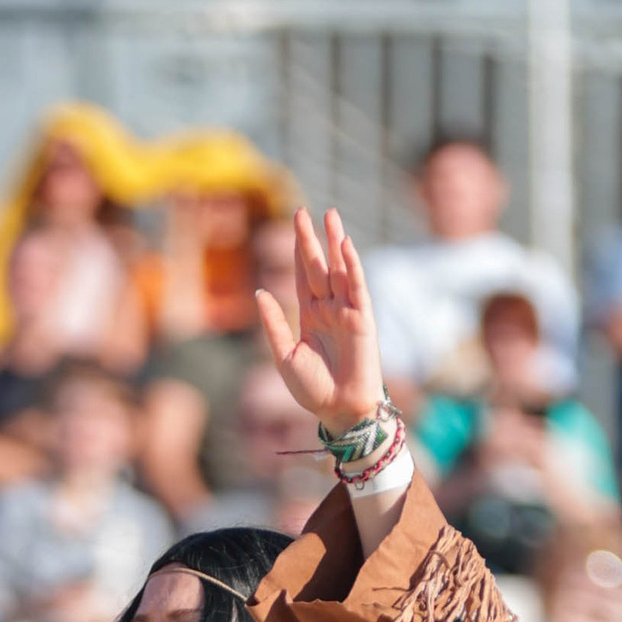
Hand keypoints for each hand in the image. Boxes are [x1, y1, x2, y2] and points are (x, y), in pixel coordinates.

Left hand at [255, 208, 382, 426]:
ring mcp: (347, 312)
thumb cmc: (312, 390)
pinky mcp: (363, 319)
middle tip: (303, 210)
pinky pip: (358, 287)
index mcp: (310, 315)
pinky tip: (345, 245)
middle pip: (319, 266)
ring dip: (335, 242)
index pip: (303, 276)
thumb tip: (259, 291)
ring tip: (330, 215)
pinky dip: (352, 266)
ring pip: (340, 269)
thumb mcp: (284, 355)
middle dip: (312, 239)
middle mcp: (329, 309)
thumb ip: (274, 323)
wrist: (338, 411)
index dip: (298, 250)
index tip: (294, 224)